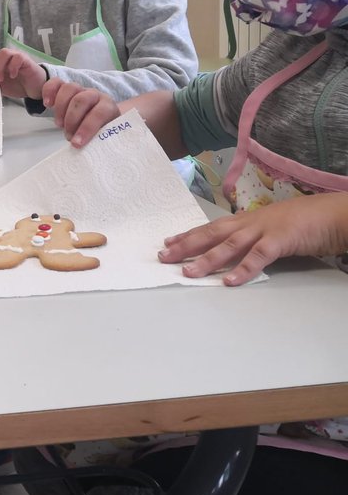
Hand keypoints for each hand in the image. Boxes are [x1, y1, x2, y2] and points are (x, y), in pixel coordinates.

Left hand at [0, 50, 47, 99]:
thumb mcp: (0, 87)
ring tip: (0, 79)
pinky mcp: (25, 60)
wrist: (34, 89)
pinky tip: (13, 76)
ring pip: (2, 53)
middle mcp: (4, 57)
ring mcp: (14, 57)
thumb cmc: (17, 86)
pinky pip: (17, 57)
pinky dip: (12, 67)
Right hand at [42, 78, 119, 145]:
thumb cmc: (100, 132)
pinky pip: (56, 83)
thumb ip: (98, 141)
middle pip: (81, 99)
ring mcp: (80, 90)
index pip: (100, 113)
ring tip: (59, 124)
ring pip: (69, 88)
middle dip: (72, 120)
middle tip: (68, 135)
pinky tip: (47, 104)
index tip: (76, 143)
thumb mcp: (103, 138)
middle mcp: (95, 95)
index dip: (87, 128)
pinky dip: (49, 92)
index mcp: (108, 107)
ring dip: (61, 108)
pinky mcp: (66, 89)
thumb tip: (89, 151)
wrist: (99, 120)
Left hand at [160, 193, 347, 285]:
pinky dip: (243, 269)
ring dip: (207, 259)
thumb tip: (234, 249)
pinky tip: (229, 281)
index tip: (167, 242)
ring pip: (230, 245)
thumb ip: (252, 236)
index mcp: (247, 220)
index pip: (211, 227)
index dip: (188, 235)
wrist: (333, 213)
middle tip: (163, 256)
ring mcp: (265, 230)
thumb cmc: (305, 221)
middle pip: (212, 234)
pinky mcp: (282, 240)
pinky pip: (259, 256)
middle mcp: (250, 222)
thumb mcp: (271, 227)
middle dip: (186, 245)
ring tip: (188, 272)